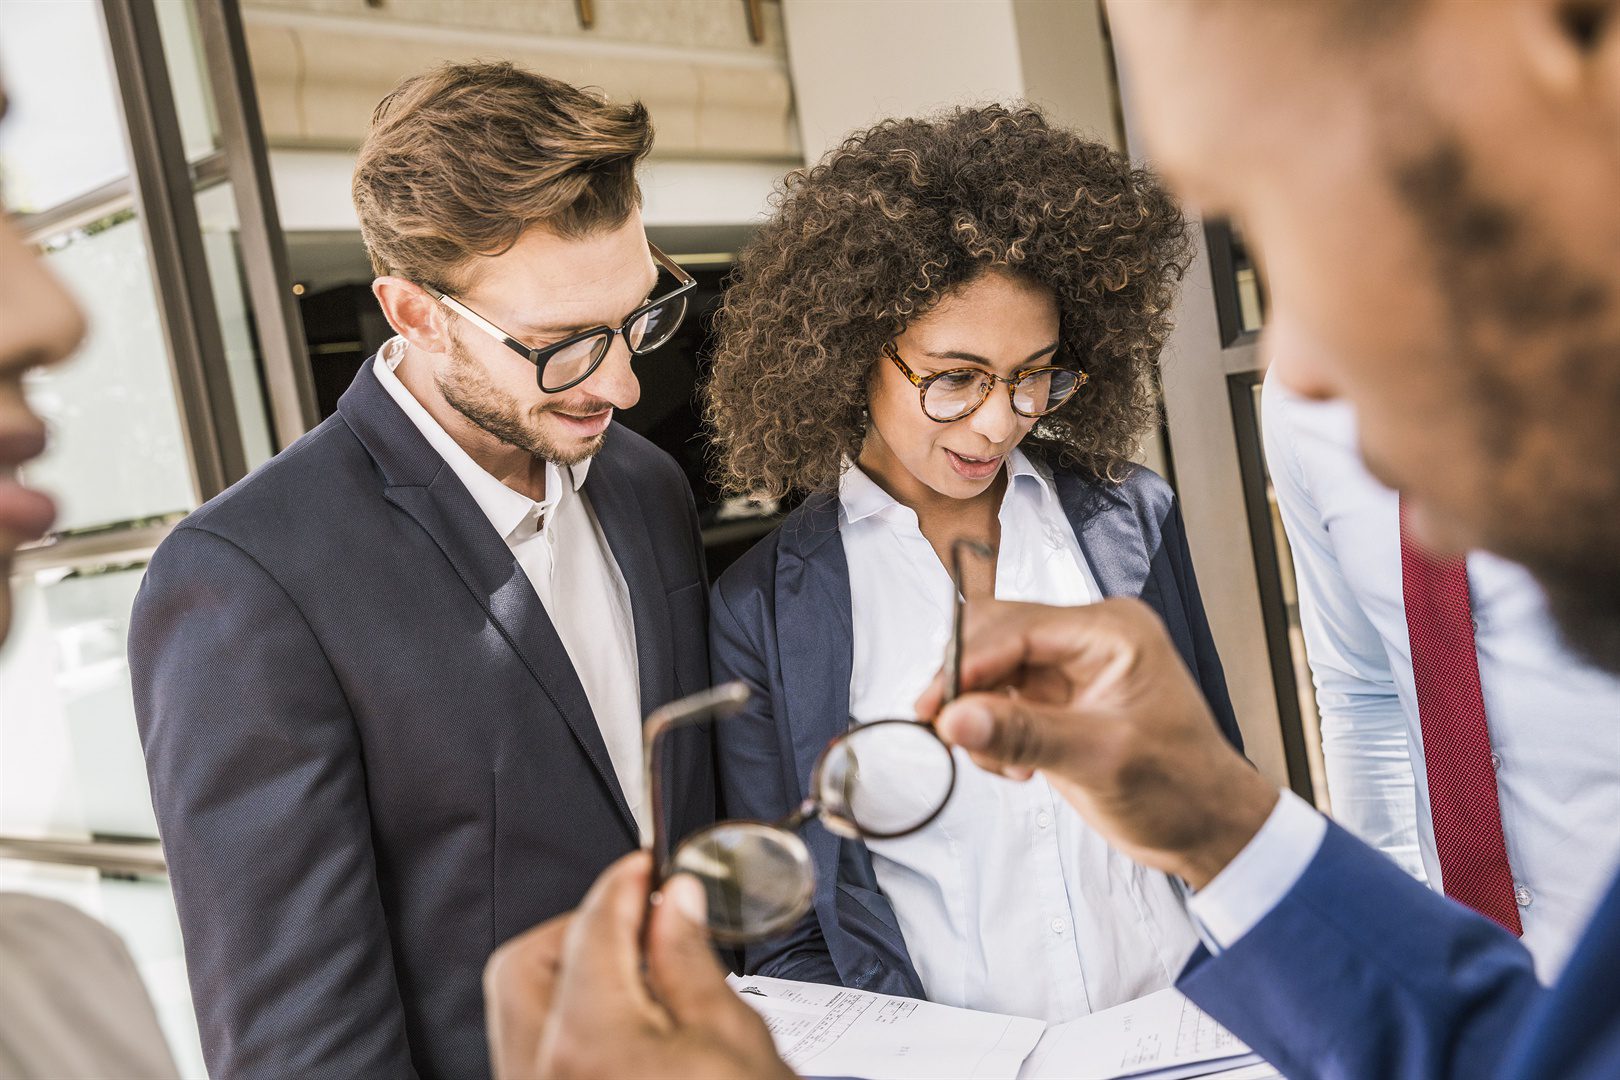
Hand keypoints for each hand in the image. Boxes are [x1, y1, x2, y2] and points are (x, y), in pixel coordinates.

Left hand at [484, 851, 793, 1079]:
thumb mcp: (734, 1040)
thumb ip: (692, 962)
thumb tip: (675, 902)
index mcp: (592, 1045)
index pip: (591, 928)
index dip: (622, 884)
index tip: (644, 868)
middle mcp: (542, 1077)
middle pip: (526, 964)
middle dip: (577, 928)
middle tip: (635, 918)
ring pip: (518, 1012)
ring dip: (569, 976)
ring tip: (639, 974)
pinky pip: (531, 1054)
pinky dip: (567, 1023)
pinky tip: (624, 1024)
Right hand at [915, 597, 1279, 888]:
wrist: (1208, 828)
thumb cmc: (1182, 788)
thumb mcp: (1100, 760)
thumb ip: (1024, 736)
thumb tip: (955, 718)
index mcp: (1112, 631)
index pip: (1018, 627)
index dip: (968, 662)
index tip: (936, 704)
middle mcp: (1088, 638)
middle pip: (994, 636)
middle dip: (965, 684)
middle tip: (945, 729)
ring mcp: (1071, 667)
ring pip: (989, 669)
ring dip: (976, 713)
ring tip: (1000, 761)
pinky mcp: (1056, 699)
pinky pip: (999, 699)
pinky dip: (991, 731)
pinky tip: (1016, 765)